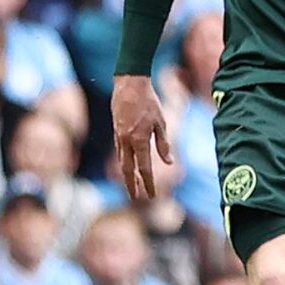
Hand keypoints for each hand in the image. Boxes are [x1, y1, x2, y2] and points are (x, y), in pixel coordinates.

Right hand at [112, 74, 173, 202]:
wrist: (128, 86)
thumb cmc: (149, 103)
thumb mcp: (161, 122)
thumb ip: (163, 144)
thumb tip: (168, 162)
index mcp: (139, 140)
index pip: (144, 168)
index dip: (148, 183)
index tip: (151, 195)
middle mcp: (126, 141)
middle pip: (128, 169)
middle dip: (132, 185)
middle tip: (136, 198)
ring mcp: (118, 137)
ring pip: (122, 161)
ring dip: (127, 175)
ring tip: (132, 186)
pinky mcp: (115, 132)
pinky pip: (119, 152)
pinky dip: (123, 162)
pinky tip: (128, 166)